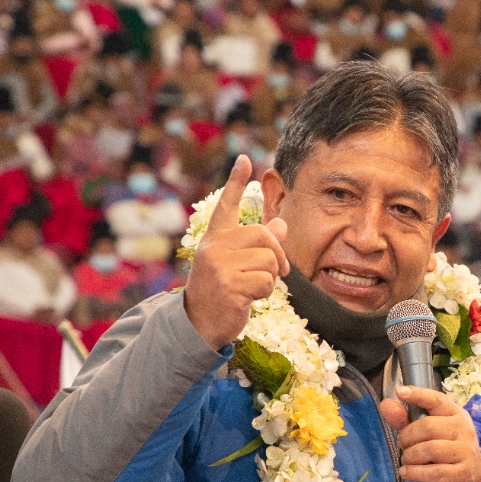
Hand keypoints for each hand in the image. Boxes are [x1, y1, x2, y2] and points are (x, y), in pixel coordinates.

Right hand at [184, 155, 288, 349]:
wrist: (199, 322)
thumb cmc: (222, 290)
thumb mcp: (238, 263)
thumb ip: (258, 244)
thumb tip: (281, 223)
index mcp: (216, 237)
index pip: (227, 205)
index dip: (236, 181)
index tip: (245, 159)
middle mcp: (214, 246)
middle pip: (264, 235)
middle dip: (277, 255)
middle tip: (278, 272)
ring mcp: (219, 265)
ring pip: (269, 261)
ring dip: (271, 278)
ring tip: (252, 286)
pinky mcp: (228, 286)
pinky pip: (267, 282)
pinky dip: (265, 293)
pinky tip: (248, 298)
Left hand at [380, 386, 480, 481]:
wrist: (471, 479)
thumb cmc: (444, 451)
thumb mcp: (427, 433)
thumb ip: (405, 419)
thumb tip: (385, 404)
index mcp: (455, 414)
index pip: (437, 400)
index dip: (419, 395)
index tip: (400, 392)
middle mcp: (464, 430)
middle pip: (428, 426)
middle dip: (407, 437)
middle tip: (403, 445)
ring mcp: (465, 452)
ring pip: (430, 449)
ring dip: (410, 456)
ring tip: (407, 460)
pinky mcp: (461, 474)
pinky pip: (433, 472)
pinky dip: (414, 472)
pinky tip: (407, 472)